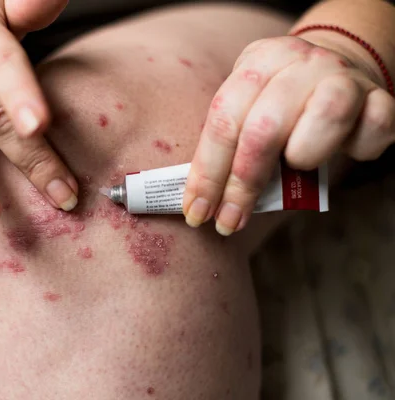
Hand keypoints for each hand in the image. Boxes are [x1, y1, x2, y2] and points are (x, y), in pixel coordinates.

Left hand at [183, 35, 394, 235]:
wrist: (340, 67)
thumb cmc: (284, 103)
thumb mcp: (251, 108)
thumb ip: (232, 144)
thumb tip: (206, 201)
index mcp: (258, 62)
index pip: (224, 119)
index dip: (208, 171)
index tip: (197, 212)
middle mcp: (300, 62)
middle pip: (264, 127)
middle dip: (242, 184)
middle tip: (230, 221)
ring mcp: (343, 76)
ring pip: (325, 118)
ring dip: (304, 156)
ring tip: (298, 162)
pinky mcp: (380, 97)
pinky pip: (370, 131)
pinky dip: (356, 150)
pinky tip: (344, 150)